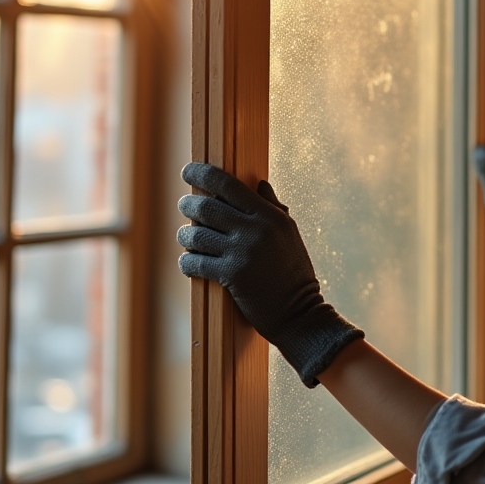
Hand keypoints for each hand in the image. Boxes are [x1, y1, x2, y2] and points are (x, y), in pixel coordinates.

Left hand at [177, 162, 362, 386]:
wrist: (299, 313)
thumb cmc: (293, 272)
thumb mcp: (289, 234)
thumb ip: (273, 207)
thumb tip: (259, 184)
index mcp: (271, 215)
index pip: (229, 184)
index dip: (203, 173)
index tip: (188, 170)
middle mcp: (257, 229)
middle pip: (207, 206)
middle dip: (188, 204)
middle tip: (184, 205)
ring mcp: (244, 252)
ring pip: (196, 234)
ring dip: (185, 235)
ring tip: (187, 237)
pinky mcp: (232, 275)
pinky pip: (195, 262)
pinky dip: (187, 261)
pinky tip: (189, 262)